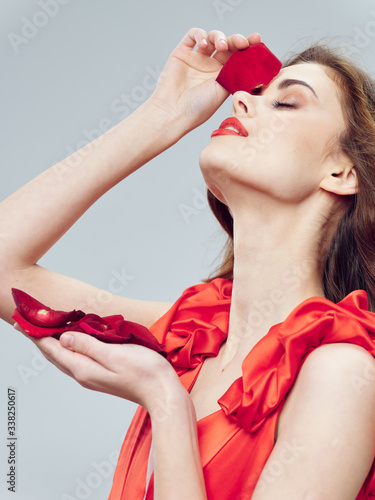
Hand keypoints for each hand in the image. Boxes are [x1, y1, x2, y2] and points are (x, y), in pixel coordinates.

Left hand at [14, 323, 182, 413]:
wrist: (162, 392)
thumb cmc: (144, 372)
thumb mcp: (114, 355)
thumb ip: (88, 346)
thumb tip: (63, 338)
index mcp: (84, 369)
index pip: (53, 350)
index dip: (36, 335)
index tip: (22, 322)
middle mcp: (84, 375)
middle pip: (55, 355)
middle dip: (39, 339)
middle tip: (26, 324)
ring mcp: (93, 377)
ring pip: (65, 358)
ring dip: (52, 344)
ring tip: (43, 330)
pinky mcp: (102, 375)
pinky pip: (77, 359)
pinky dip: (68, 348)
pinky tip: (71, 341)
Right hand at [149, 27, 261, 136]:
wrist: (174, 112)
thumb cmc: (199, 108)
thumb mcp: (225, 90)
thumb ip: (237, 73)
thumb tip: (254, 59)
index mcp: (224, 76)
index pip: (239, 56)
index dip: (248, 47)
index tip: (256, 40)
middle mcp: (211, 66)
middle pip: (228, 45)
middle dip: (237, 40)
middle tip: (243, 43)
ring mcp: (196, 59)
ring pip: (213, 37)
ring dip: (220, 37)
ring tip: (221, 46)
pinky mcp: (182, 53)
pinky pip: (193, 35)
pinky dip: (200, 34)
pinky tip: (204, 44)